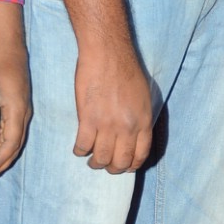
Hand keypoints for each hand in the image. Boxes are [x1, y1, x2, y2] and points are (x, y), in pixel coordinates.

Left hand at [0, 22, 31, 179]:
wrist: (10, 46)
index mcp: (17, 110)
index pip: (11, 142)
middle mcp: (24, 114)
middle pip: (15, 146)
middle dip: (1, 164)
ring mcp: (23, 111)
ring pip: (15, 141)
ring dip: (2, 156)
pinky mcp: (18, 108)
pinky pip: (12, 132)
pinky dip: (3, 145)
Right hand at [73, 46, 152, 171]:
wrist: (108, 54)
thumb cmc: (127, 70)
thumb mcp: (144, 97)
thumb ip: (140, 118)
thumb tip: (134, 134)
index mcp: (143, 121)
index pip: (140, 154)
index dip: (131, 165)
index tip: (125, 166)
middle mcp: (127, 127)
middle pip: (120, 161)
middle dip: (113, 168)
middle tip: (106, 165)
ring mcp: (107, 125)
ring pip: (101, 158)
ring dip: (95, 162)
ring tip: (91, 159)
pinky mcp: (88, 119)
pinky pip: (82, 146)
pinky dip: (79, 150)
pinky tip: (79, 147)